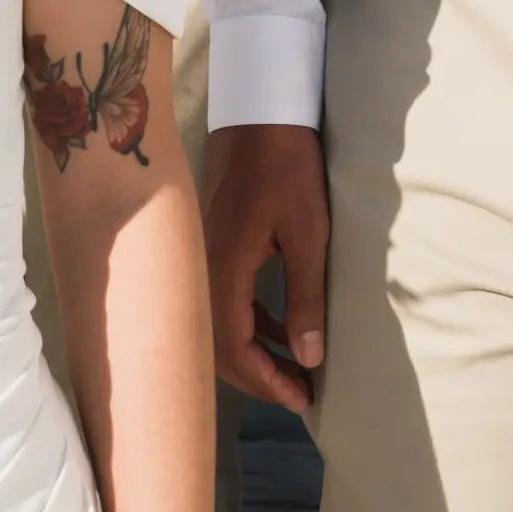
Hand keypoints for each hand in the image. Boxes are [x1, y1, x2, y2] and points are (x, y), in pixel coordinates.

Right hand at [205, 123, 327, 415]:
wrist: (262, 110)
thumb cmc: (289, 166)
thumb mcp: (308, 233)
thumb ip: (306, 297)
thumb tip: (307, 358)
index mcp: (224, 268)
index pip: (234, 347)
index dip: (266, 381)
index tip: (301, 400)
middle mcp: (204, 268)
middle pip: (218, 344)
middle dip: (258, 376)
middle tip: (299, 396)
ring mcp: (205, 255)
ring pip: (221, 323)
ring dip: (256, 351)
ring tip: (295, 371)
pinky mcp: (214, 244)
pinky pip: (226, 299)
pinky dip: (252, 322)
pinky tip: (282, 328)